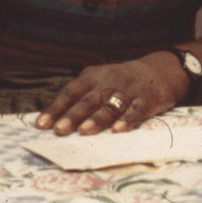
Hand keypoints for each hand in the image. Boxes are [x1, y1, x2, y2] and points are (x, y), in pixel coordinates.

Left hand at [36, 52, 188, 135]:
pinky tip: (118, 131)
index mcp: (93, 77)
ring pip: (111, 105)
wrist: (159, 70)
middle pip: (89, 100)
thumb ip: (79, 98)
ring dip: (97, 118)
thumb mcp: (98, 81)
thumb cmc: (119, 82)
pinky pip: (137, 110)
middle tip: (59, 130)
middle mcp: (109, 81)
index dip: (56, 108)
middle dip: (73, 115)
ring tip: (84, 132)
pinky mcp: (148, 98)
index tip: (41, 124)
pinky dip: (128, 120)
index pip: (71, 92)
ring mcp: (129, 89)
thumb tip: (51, 121)